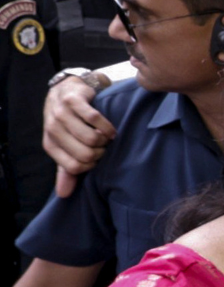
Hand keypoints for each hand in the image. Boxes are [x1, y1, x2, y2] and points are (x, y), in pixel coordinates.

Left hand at [44, 78, 115, 196]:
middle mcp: (52, 129)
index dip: (92, 165)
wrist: (65, 92)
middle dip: (100, 152)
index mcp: (51, 145)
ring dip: (105, 139)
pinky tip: (110, 128)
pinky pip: (95, 119)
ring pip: (91, 138)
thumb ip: (66, 170)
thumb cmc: (68, 124)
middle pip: (86, 154)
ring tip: (106, 137)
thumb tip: (64, 194)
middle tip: (103, 146)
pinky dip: (107, 126)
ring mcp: (61, 114)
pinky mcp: (73, 100)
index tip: (96, 157)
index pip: (76, 167)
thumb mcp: (65, 147)